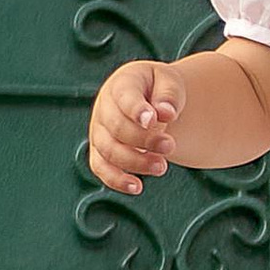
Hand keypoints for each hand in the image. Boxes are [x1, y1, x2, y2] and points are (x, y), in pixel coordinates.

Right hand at [87, 58, 186, 194]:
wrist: (150, 100)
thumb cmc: (159, 89)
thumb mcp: (169, 82)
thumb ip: (168, 96)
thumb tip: (166, 113)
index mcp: (121, 84)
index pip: (125, 97)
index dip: (137, 110)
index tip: (153, 121)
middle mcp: (104, 108)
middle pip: (117, 128)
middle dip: (144, 140)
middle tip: (170, 146)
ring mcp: (99, 131)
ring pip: (109, 151)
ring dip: (135, 162)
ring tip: (162, 167)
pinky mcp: (100, 151)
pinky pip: (101, 168)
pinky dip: (116, 180)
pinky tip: (137, 187)